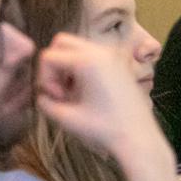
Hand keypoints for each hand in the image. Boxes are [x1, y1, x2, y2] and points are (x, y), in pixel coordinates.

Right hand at [34, 33, 175, 180]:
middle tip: (62, 91)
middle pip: (62, 42)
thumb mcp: (66, 118)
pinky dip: (82, 68)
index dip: (45, 79)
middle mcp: (100, 50)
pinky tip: (87, 93)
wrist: (139, 137)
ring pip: (77, 48)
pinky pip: (92, 55)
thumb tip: (42, 95)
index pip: (48, 56)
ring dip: (68, 67)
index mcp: (87, 60)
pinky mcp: (119, 63)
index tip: (57, 98)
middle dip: (55, 66)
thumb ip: (45, 103)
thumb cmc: (104, 129)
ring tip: (74, 94)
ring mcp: (112, 55)